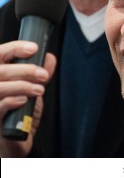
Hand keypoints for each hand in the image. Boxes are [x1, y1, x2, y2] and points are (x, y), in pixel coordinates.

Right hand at [0, 41, 55, 156]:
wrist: (12, 143)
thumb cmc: (17, 115)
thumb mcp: (31, 91)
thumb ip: (38, 74)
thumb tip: (49, 57)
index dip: (14, 48)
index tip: (33, 48)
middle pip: (0, 70)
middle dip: (25, 69)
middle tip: (43, 75)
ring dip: (22, 85)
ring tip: (39, 90)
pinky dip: (13, 100)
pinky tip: (24, 100)